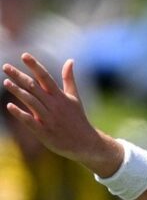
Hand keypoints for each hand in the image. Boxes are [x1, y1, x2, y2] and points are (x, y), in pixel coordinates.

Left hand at [2, 53, 122, 176]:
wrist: (85, 144)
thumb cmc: (78, 119)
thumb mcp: (75, 98)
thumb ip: (69, 79)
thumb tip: (70, 60)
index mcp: (61, 97)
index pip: (46, 78)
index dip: (35, 66)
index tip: (24, 55)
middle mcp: (55, 106)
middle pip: (35, 88)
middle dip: (20, 77)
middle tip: (6, 66)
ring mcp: (50, 119)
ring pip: (32, 103)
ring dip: (18, 92)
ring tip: (6, 82)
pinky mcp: (45, 133)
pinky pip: (31, 122)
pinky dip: (20, 114)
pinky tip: (10, 106)